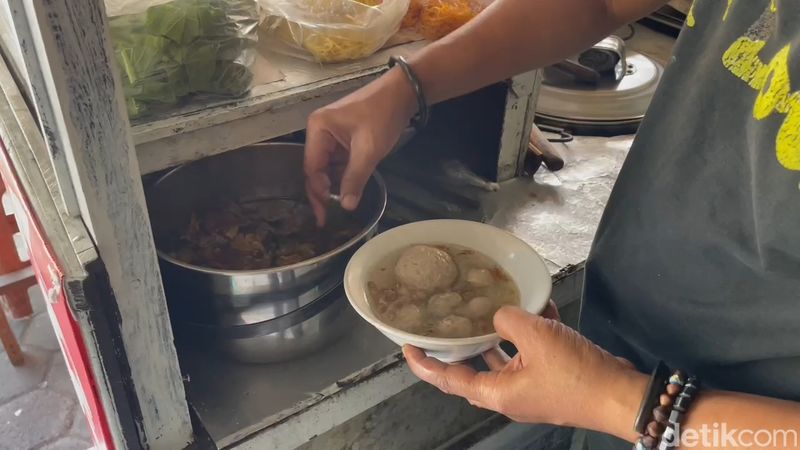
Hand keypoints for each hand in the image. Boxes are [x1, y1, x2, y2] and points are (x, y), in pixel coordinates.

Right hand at [304, 69, 417, 224]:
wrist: (402, 93)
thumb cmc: (382, 116)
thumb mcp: (369, 150)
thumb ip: (355, 178)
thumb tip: (345, 205)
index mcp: (318, 129)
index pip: (312, 167)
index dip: (318, 191)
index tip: (326, 212)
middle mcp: (318, 131)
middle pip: (316, 169)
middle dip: (322, 193)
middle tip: (325, 218)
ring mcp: (330, 135)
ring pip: (327, 168)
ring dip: (333, 186)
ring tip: (337, 208)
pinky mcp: (343, 139)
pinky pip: (338, 163)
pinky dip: (342, 177)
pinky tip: (347, 192)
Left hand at [403, 304, 646, 441]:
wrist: (621, 395)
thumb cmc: (573, 372)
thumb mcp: (536, 337)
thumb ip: (508, 320)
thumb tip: (500, 315)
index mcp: (497, 392)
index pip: (449, 380)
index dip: (425, 365)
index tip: (408, 346)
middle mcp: (510, 393)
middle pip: (474, 369)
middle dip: (462, 345)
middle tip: (448, 321)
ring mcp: (532, 387)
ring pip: (505, 358)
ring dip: (500, 333)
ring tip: (492, 304)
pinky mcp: (552, 378)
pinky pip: (532, 353)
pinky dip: (531, 332)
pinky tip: (538, 305)